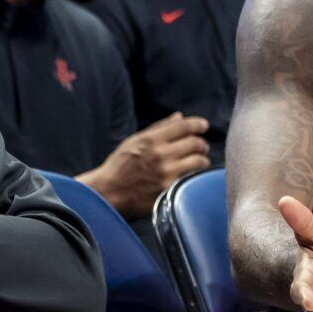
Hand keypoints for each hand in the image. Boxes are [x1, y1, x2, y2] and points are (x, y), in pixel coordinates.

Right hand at [81, 113, 211, 217]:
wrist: (109, 194)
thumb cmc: (119, 166)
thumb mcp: (134, 141)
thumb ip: (158, 128)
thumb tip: (179, 117)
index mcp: (151, 140)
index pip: (184, 126)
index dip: (198, 124)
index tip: (203, 126)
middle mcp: (161, 154)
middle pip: (195, 143)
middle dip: (201, 143)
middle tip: (201, 146)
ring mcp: (167, 173)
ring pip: (199, 161)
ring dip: (202, 159)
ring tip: (199, 161)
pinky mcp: (170, 190)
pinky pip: (192, 178)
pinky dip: (194, 175)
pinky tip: (190, 175)